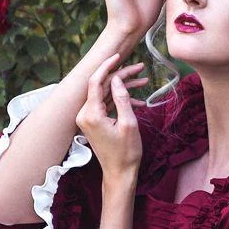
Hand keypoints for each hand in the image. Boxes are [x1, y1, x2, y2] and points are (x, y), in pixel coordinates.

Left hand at [75, 53, 146, 180]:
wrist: (119, 173)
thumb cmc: (126, 152)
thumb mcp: (129, 123)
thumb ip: (122, 98)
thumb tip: (117, 79)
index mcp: (91, 114)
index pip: (95, 82)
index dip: (107, 66)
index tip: (118, 55)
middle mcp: (84, 114)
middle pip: (101, 86)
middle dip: (121, 76)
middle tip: (140, 68)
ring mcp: (87, 118)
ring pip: (105, 94)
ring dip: (123, 87)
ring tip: (143, 80)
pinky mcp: (93, 122)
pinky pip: (106, 104)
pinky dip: (119, 100)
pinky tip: (138, 100)